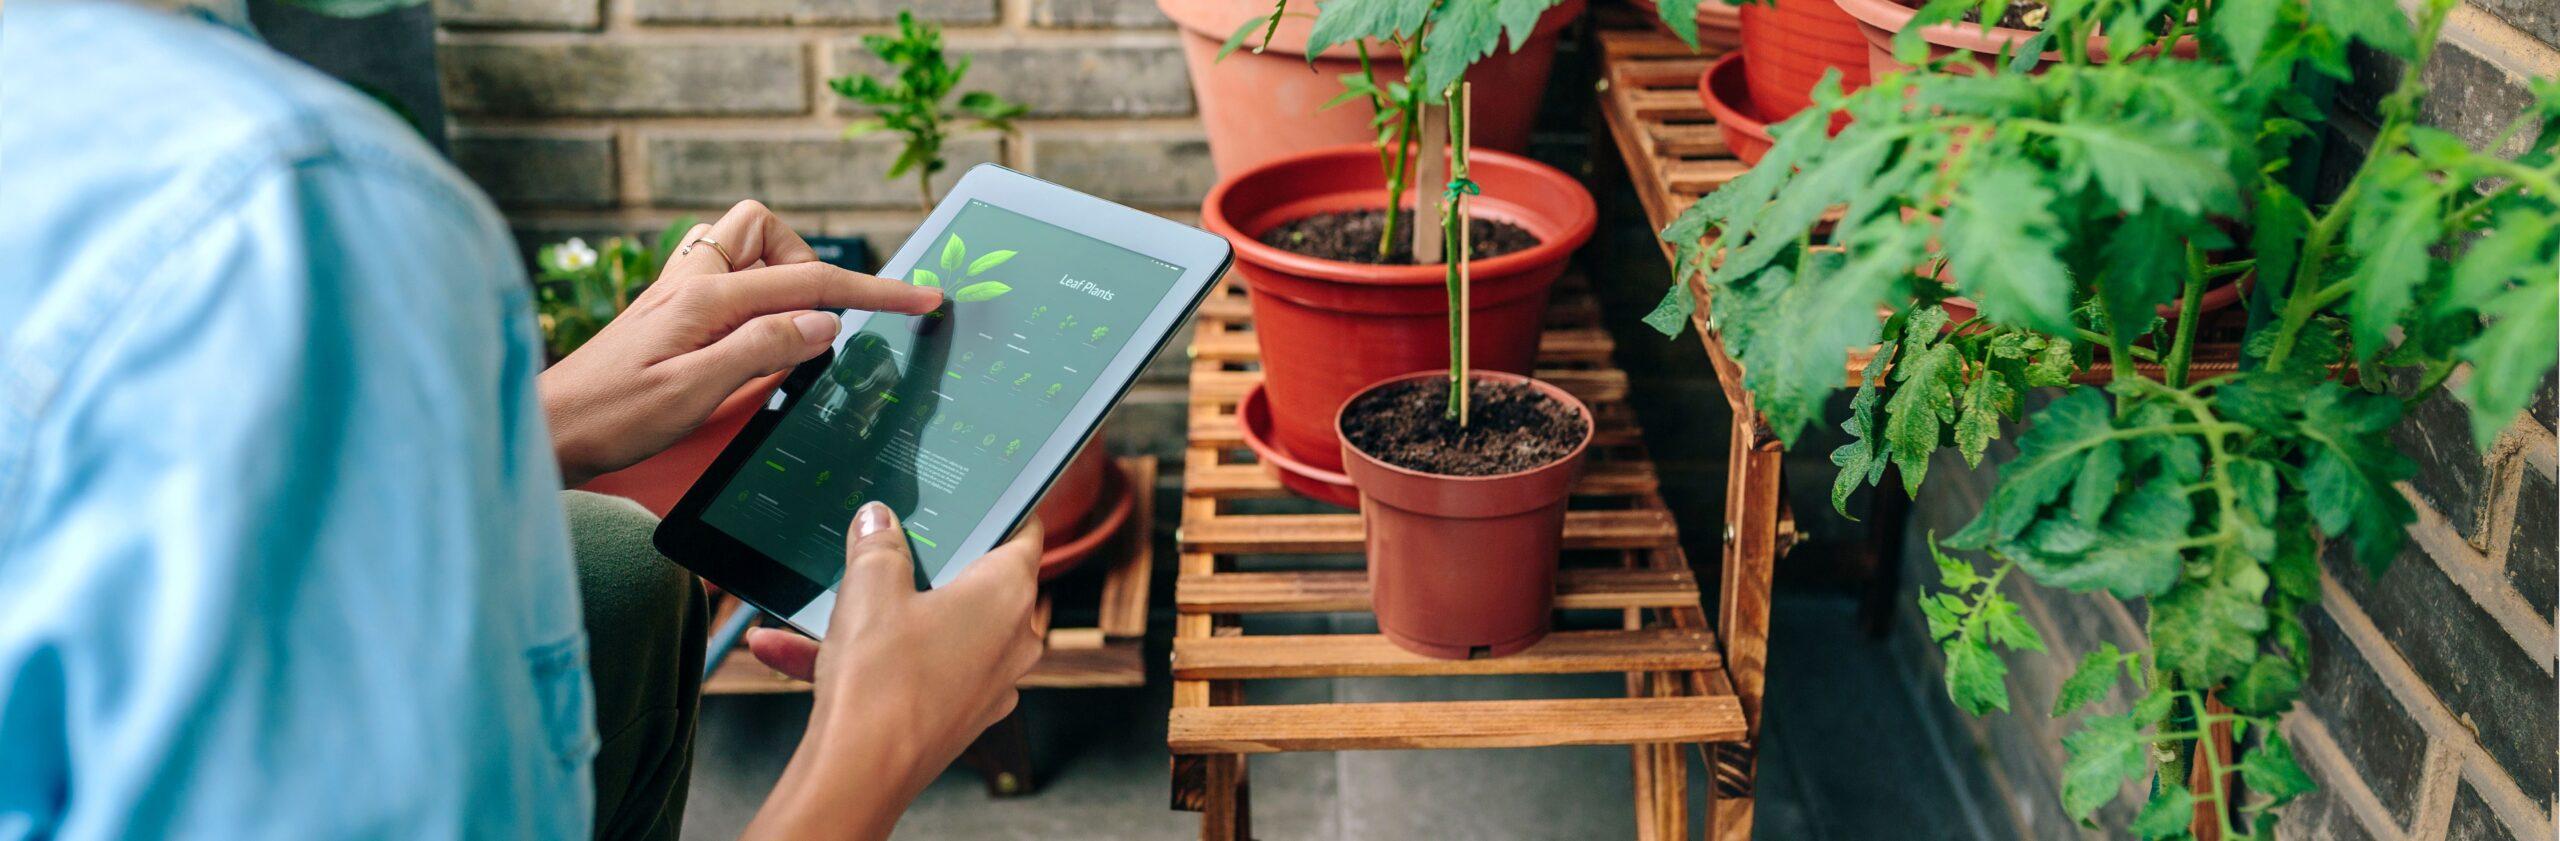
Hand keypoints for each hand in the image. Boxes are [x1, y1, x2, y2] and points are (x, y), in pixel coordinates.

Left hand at [539, 200, 943, 485]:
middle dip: (807, 269)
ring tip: (778, 337)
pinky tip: (747, 346)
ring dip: (778, 282)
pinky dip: (753, 302)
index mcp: (706, 296)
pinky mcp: (670, 312)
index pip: (810, 281)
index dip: (875, 290)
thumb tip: (824, 320)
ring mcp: (679, 293)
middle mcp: (692, 281)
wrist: (548, 429)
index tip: (923, 298)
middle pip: (771, 235)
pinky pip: (728, 282)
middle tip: (810, 328)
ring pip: (748, 251)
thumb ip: (763, 347)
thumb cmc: (612, 417)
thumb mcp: (696, 391)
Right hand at [740, 503, 1043, 840]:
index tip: (977, 503)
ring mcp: (986, 684)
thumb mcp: (870, 584)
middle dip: (921, 569)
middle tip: (880, 551)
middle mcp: (1011, 641)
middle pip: (971, 585)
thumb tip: (878, 520)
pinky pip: (911, 672)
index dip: (1000, 513)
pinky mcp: (955, 716)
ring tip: (817, 610)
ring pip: (930, 632)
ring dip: (874, 619)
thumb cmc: (881, 679)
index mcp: (1008, 595)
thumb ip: (879, 542)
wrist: (860, 772)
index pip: (1023, 535)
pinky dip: (866, 661)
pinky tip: (794, 650)